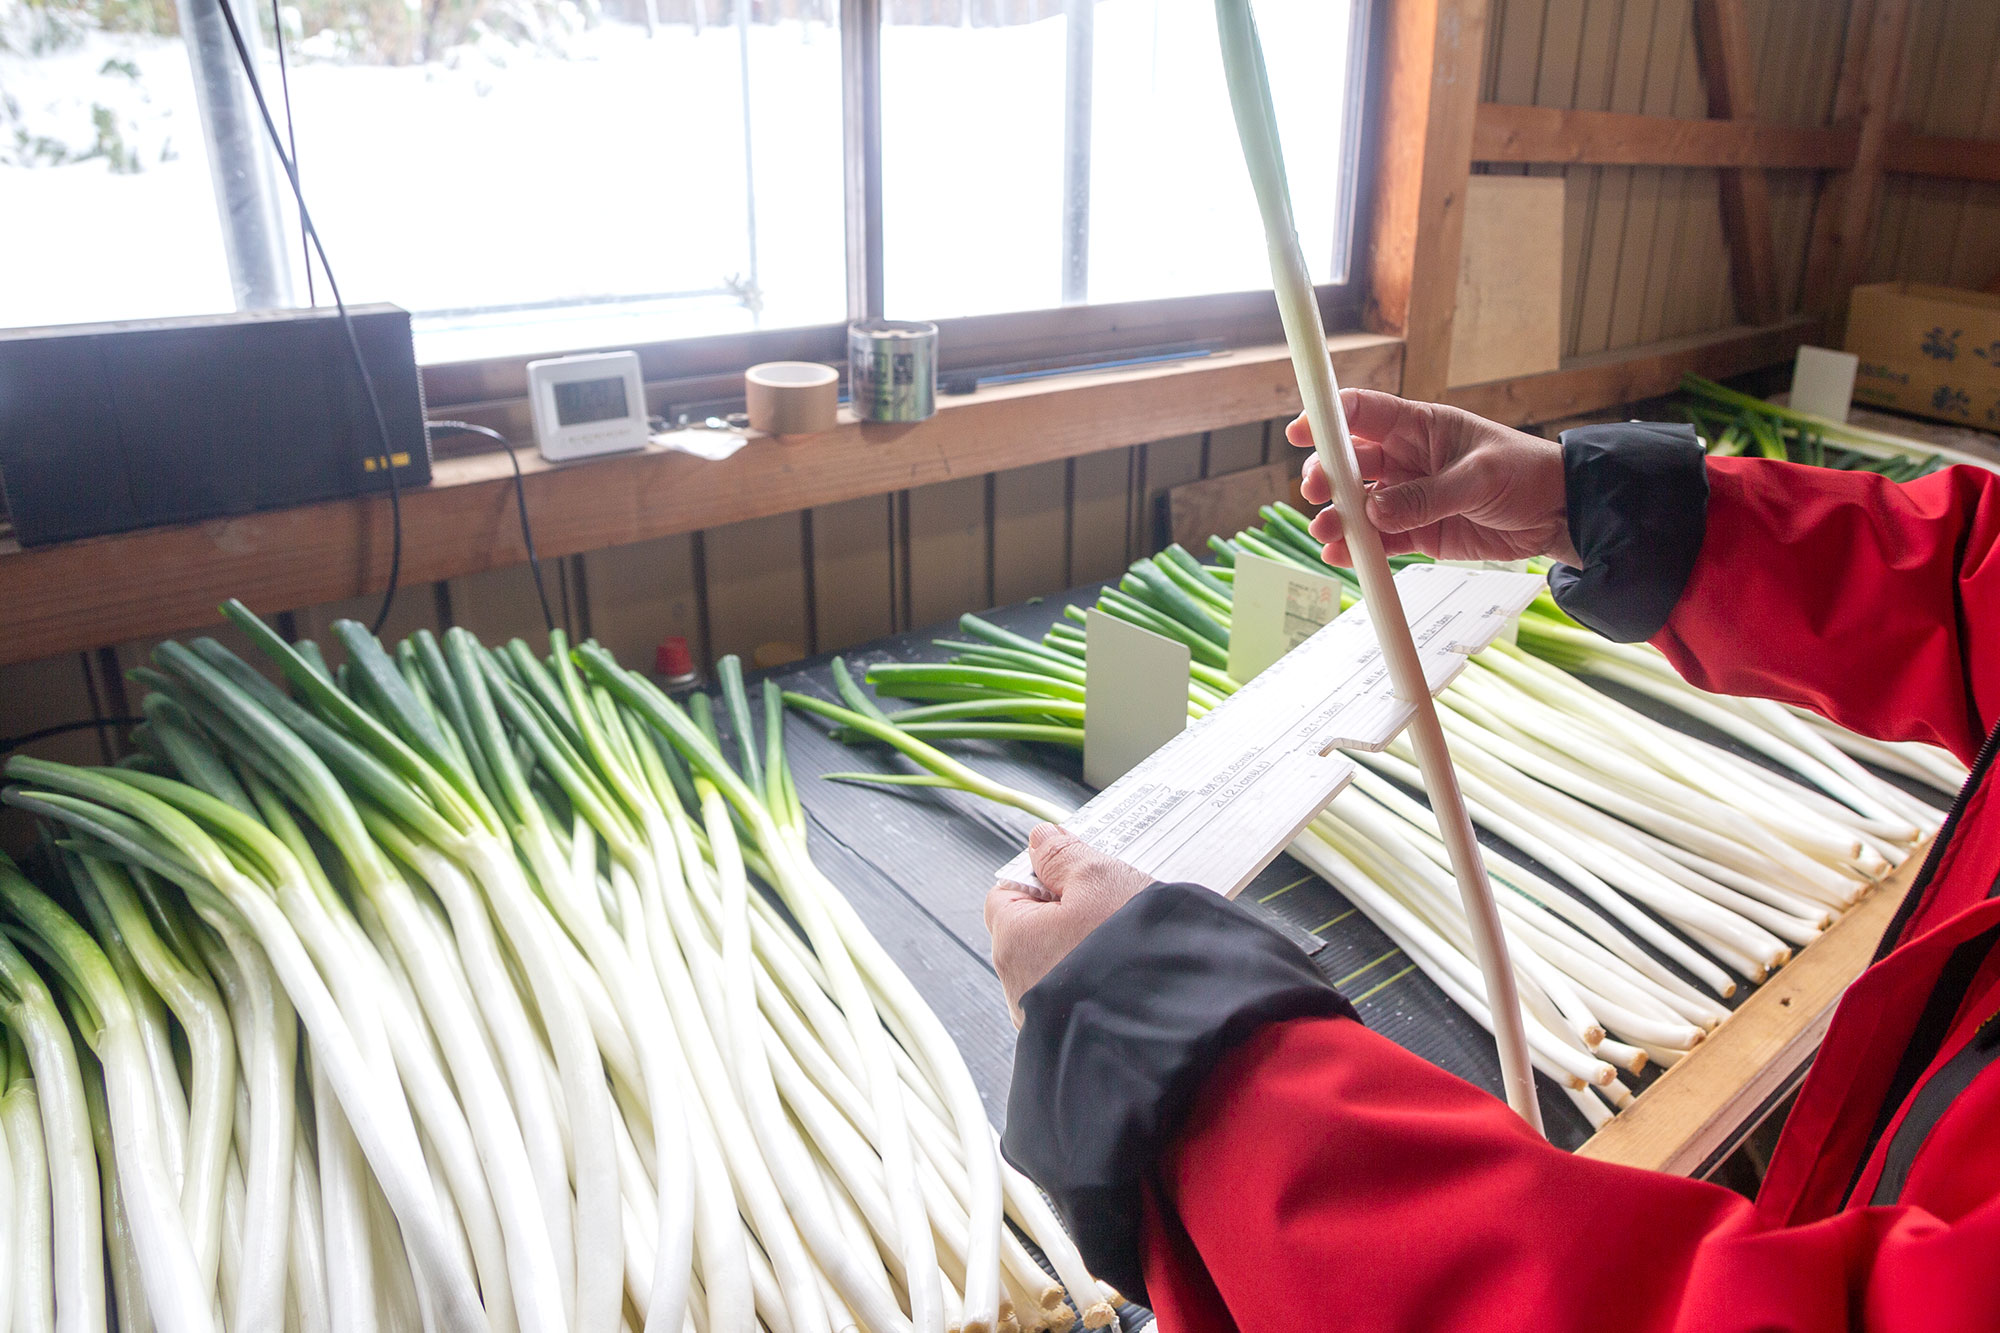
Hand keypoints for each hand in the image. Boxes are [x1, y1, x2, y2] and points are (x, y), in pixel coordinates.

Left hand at [984, 824, 1151, 1026]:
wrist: (1169, 1022)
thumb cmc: (1129, 951)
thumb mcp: (1098, 879)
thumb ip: (1063, 855)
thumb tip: (1040, 840)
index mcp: (1013, 941)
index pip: (1006, 891)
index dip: (1041, 876)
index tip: (1074, 872)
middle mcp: (1018, 983)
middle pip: (1031, 927)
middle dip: (1065, 910)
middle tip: (1105, 901)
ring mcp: (1042, 1014)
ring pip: (1056, 959)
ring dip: (1083, 943)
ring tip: (1122, 936)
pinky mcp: (1070, 1033)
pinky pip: (1076, 989)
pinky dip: (1095, 974)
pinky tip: (1126, 966)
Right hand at [1292, 389, 1579, 566]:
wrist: (1559, 515)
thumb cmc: (1527, 473)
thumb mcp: (1480, 478)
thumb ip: (1427, 496)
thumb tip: (1376, 512)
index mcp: (1420, 427)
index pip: (1361, 411)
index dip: (1326, 416)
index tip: (1301, 431)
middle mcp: (1406, 459)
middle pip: (1348, 461)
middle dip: (1326, 476)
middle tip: (1317, 493)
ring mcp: (1408, 497)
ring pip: (1357, 504)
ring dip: (1337, 517)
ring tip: (1327, 532)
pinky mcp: (1418, 532)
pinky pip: (1378, 540)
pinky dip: (1358, 549)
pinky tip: (1342, 555)